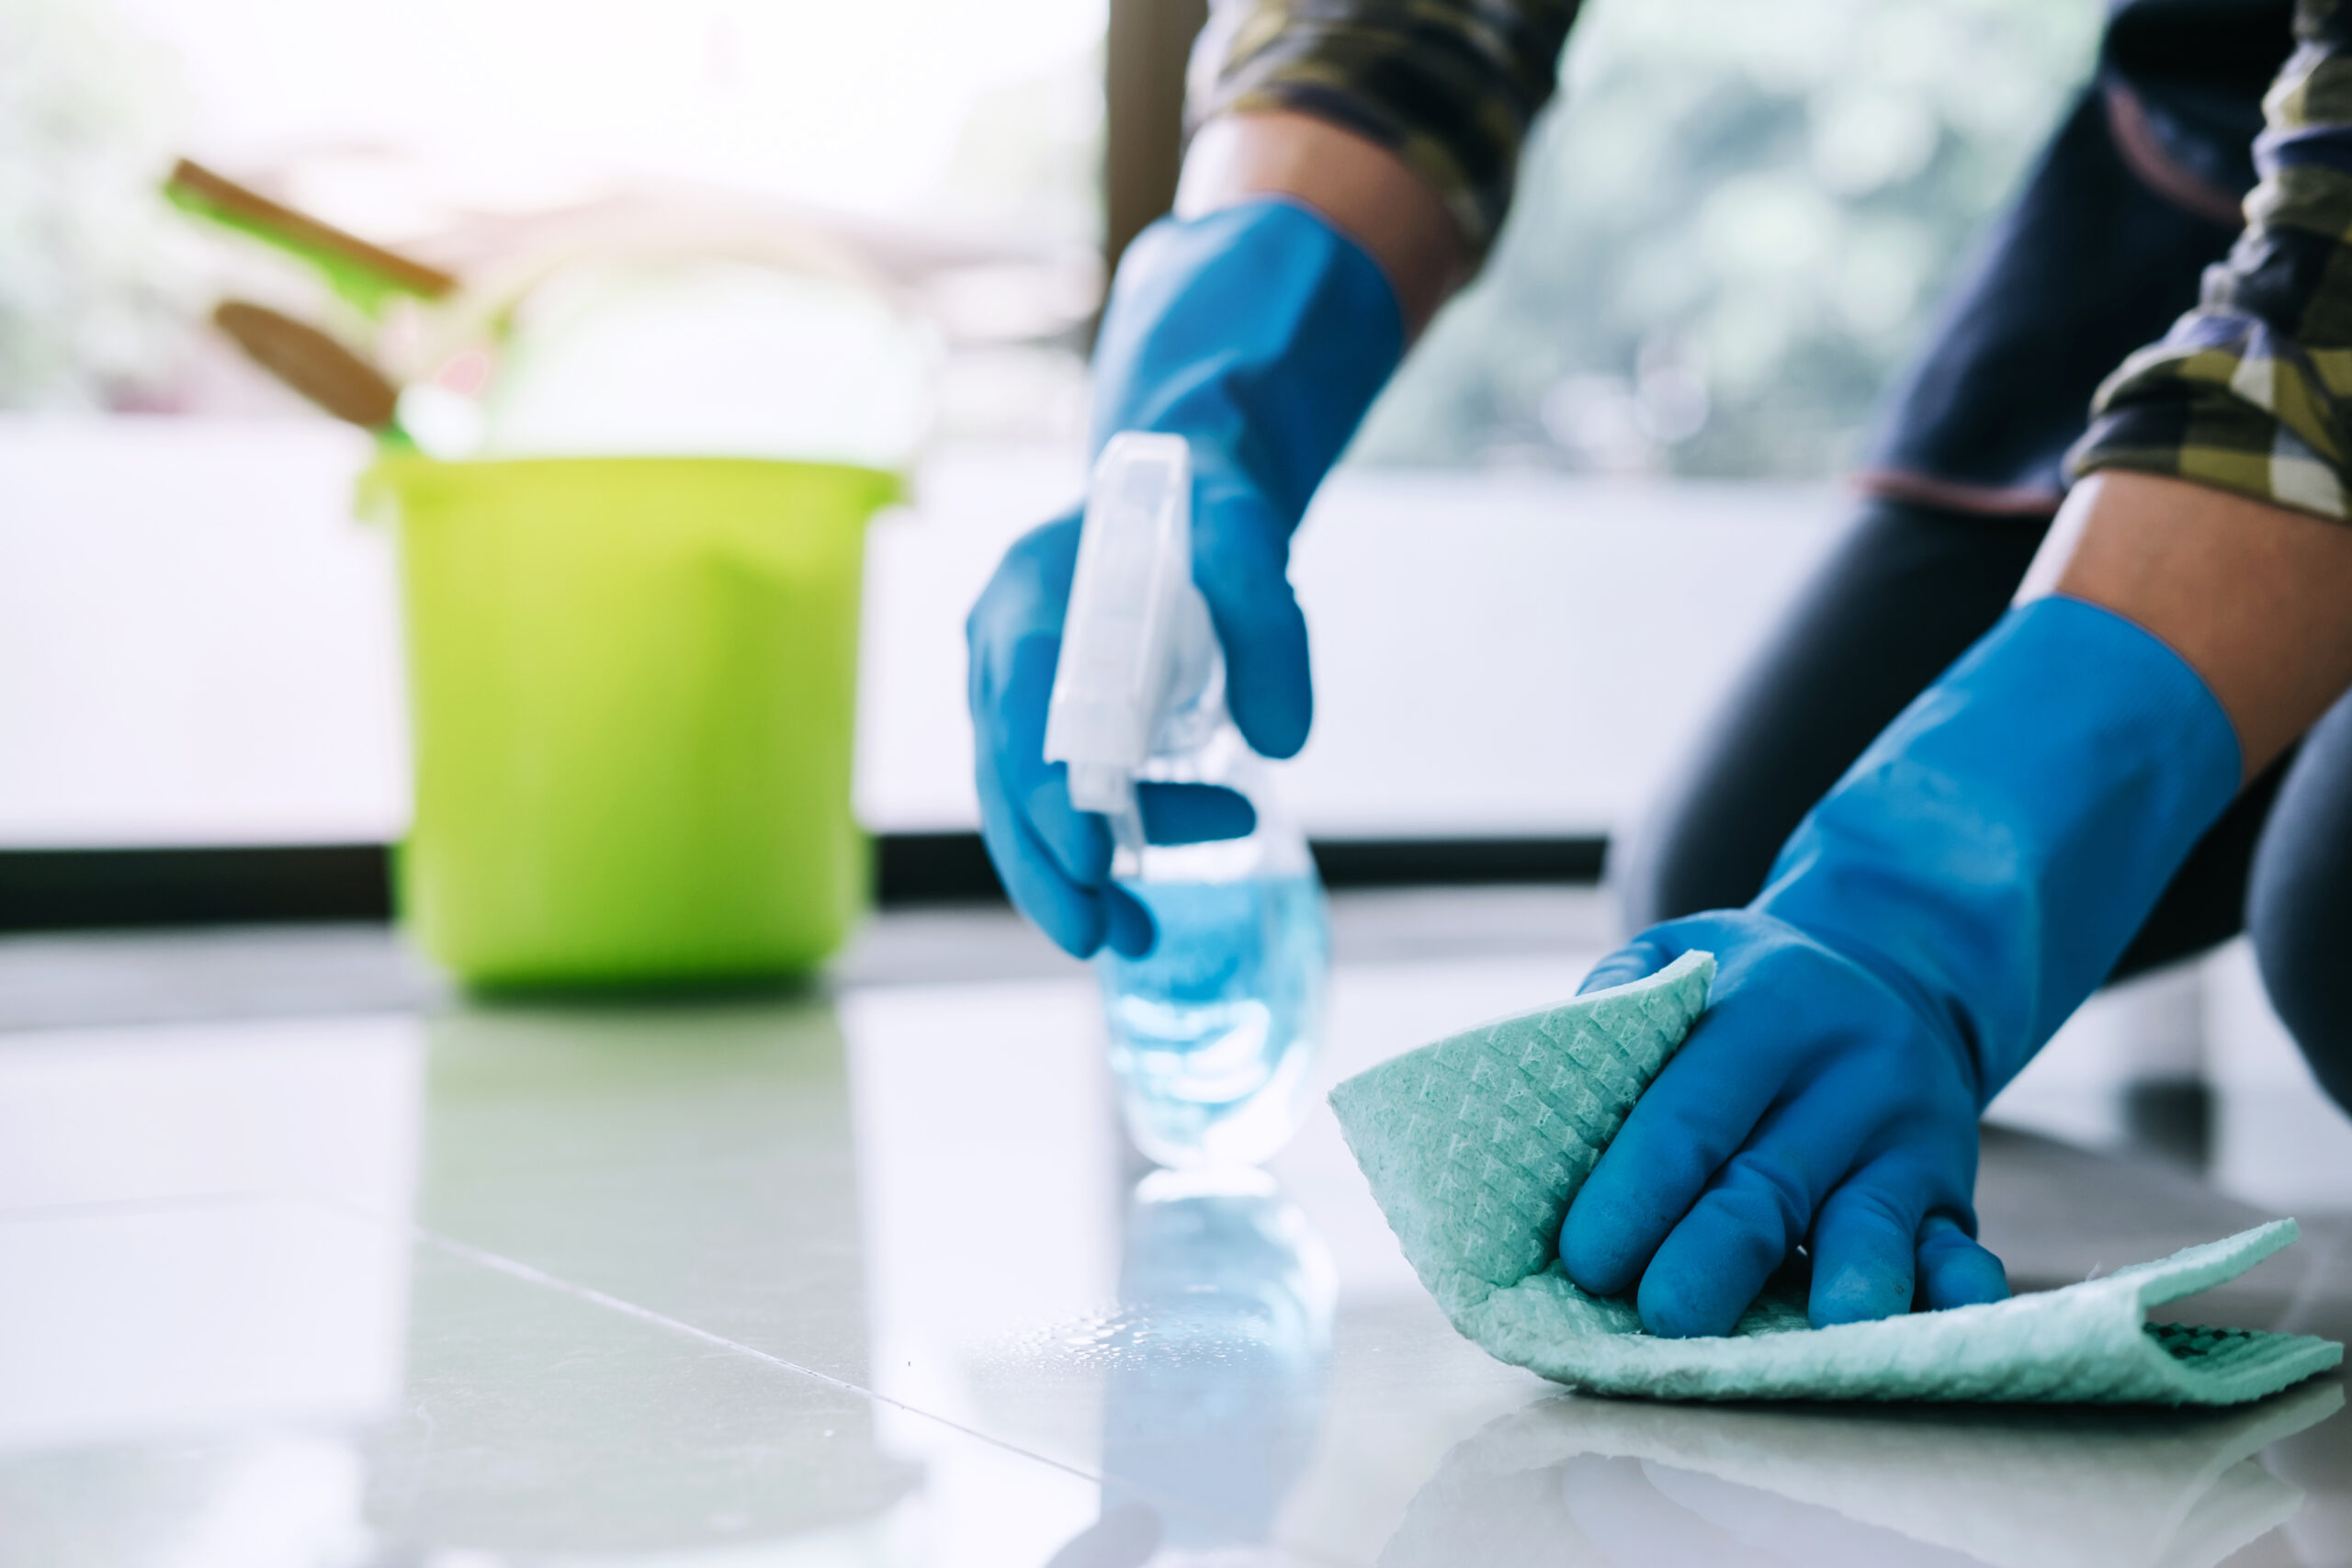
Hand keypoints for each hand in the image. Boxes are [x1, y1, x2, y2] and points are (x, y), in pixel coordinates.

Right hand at [966, 200, 1403, 956]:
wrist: (1180, 496)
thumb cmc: (1207, 511)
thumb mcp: (1250, 539)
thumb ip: (1271, 626)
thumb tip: (1286, 741)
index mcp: (1033, 597)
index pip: (1023, 705)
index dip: (1046, 788)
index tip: (1090, 856)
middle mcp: (1003, 652)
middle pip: (1003, 775)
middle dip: (1044, 866)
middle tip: (1099, 939)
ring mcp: (1014, 696)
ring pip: (1017, 806)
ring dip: (1066, 881)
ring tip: (1135, 940)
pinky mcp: (1043, 731)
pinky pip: (1049, 807)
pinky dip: (1088, 862)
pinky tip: (1136, 911)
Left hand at [1560, 911, 2007, 1337]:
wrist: (1892, 973)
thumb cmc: (1744, 988)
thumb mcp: (1681, 954)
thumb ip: (1619, 999)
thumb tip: (1548, 1087)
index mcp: (1767, 1010)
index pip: (1692, 1112)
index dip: (1638, 1188)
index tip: (1585, 1259)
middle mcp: (1848, 1073)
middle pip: (1771, 1183)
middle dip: (1716, 1256)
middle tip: (1664, 1318)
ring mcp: (1909, 1137)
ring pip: (1870, 1222)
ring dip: (1846, 1283)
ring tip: (1821, 1337)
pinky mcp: (1949, 1194)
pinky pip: (1957, 1249)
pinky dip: (1954, 1293)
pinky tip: (1940, 1327)